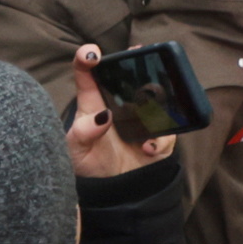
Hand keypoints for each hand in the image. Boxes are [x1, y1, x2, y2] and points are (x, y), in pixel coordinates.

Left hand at [64, 43, 177, 177]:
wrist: (115, 191)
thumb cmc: (90, 166)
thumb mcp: (75, 152)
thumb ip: (82, 133)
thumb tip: (103, 116)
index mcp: (93, 105)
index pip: (87, 77)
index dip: (86, 59)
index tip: (91, 53)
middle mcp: (118, 105)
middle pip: (126, 76)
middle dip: (134, 60)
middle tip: (137, 52)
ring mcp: (142, 118)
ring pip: (155, 95)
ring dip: (157, 95)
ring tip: (149, 109)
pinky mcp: (160, 134)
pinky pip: (167, 129)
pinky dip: (159, 139)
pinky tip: (147, 148)